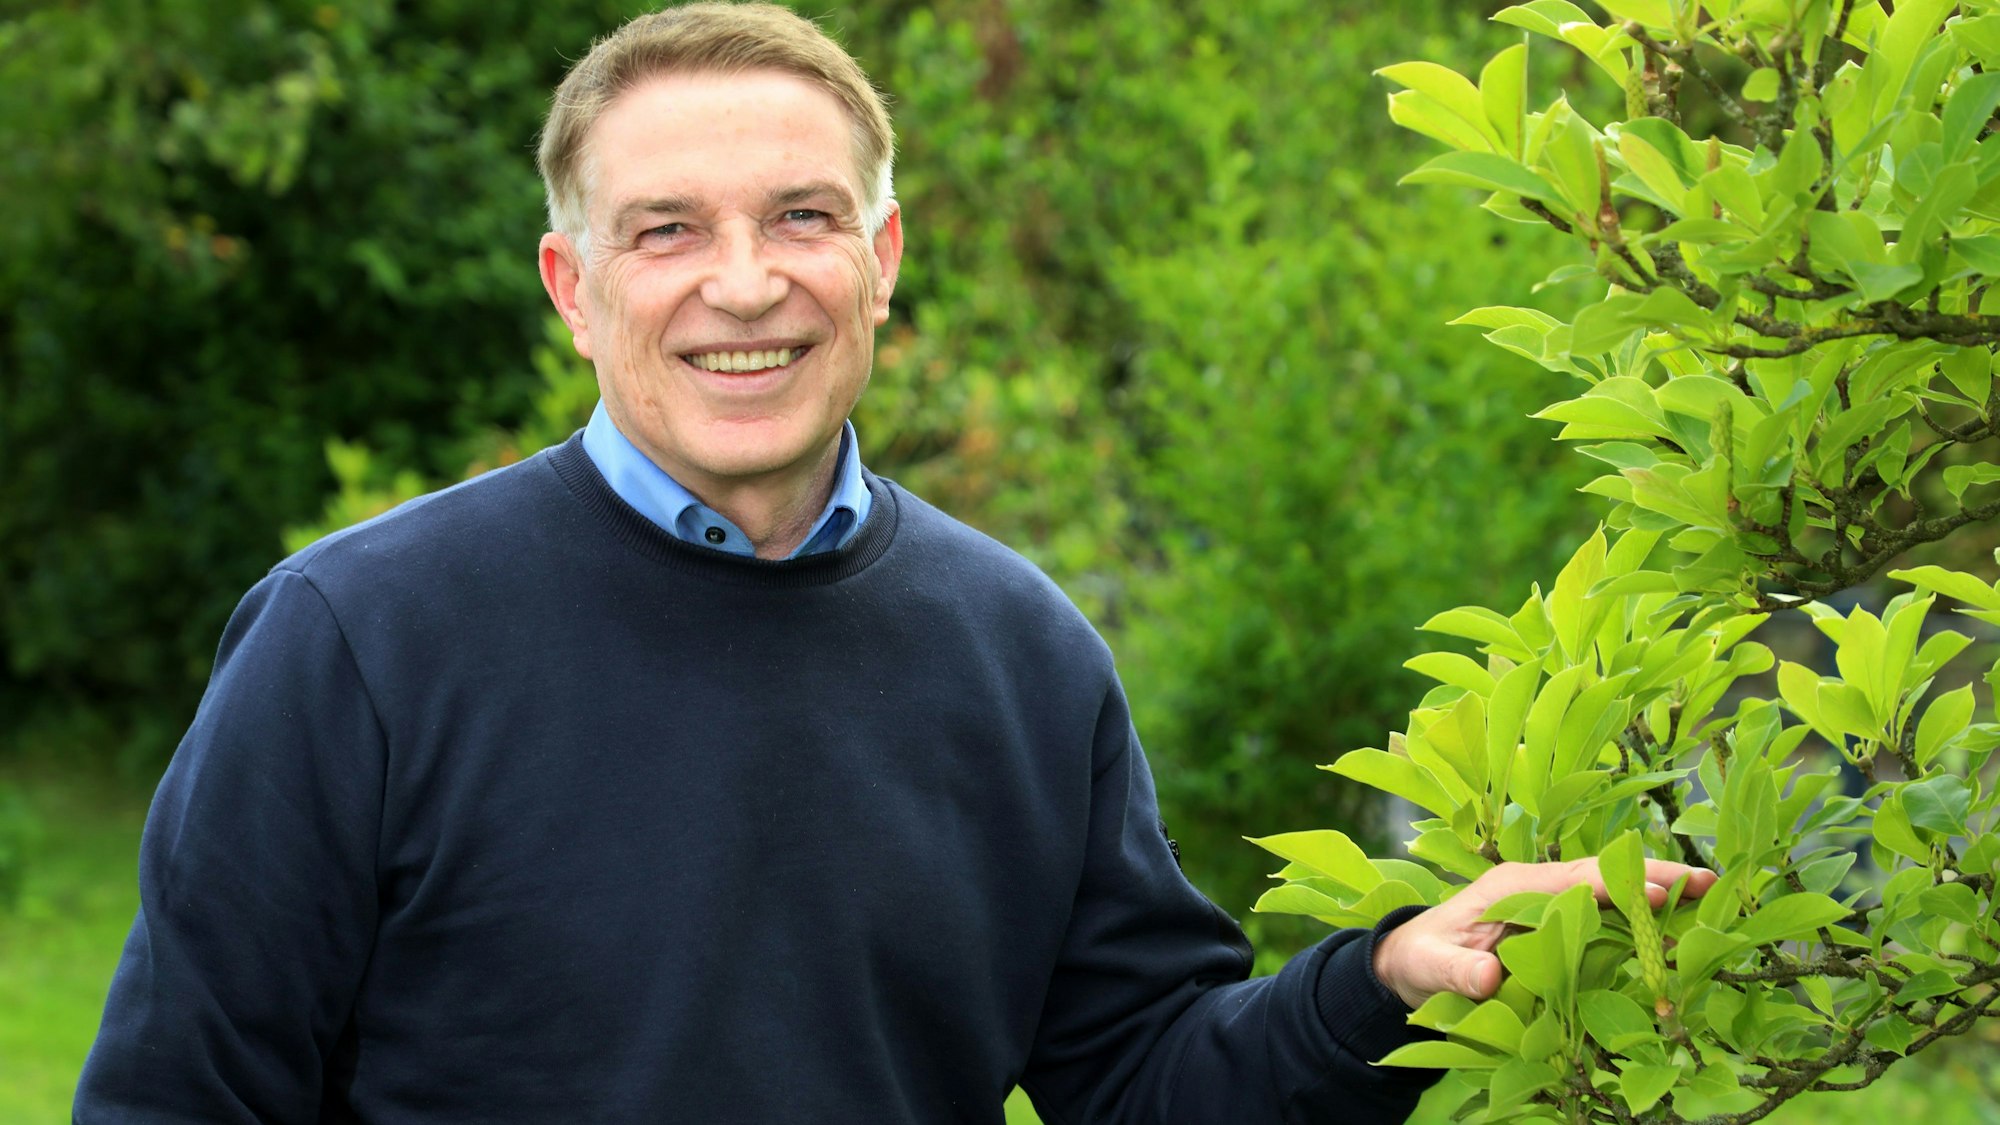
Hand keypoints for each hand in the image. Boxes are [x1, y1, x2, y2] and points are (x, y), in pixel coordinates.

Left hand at [1371, 858, 1717, 1009]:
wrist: (1411, 960)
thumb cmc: (1422, 958)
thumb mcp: (1431, 967)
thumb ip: (1458, 971)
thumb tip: (1488, 977)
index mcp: (1513, 888)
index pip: (1574, 881)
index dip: (1616, 886)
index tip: (1658, 892)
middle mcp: (1537, 885)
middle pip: (1603, 874)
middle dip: (1654, 873)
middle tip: (1710, 880)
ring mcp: (1549, 899)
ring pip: (1610, 888)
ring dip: (1656, 889)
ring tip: (1710, 895)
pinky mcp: (1557, 919)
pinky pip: (1605, 910)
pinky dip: (1640, 911)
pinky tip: (1675, 922)